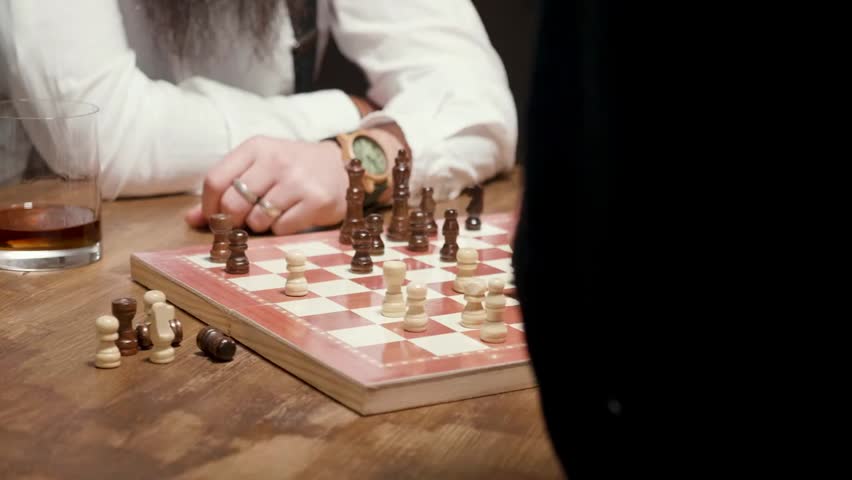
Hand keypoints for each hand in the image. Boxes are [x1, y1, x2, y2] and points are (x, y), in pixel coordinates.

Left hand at [185, 136, 347, 234]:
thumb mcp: (258, 168)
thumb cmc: (291, 169)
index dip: (210, 206)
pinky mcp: (317, 200)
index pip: (215, 180)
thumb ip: (225, 191)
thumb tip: (191, 219)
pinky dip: (281, 229)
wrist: (339, 166)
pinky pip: (282, 228)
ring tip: (271, 215)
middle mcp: (276, 160)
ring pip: (257, 219)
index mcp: (256, 147)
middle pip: (233, 203)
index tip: (216, 218)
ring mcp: (298, 180)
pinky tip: (291, 217)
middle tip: (244, 222)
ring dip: (260, 226)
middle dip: (234, 221)